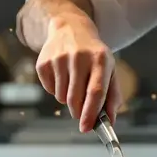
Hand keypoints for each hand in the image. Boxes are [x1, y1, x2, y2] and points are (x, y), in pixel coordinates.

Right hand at [35, 15, 122, 131]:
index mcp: (100, 59)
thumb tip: (110, 120)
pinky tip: (62, 74)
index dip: (91, 113)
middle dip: (78, 112)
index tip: (86, 128)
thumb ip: (112, 96)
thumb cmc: (94, 54)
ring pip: (61, 97)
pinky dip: (56, 89)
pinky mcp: (43, 62)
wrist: (70, 28)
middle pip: (76, 98)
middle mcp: (79, 57)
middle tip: (81, 111)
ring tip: (73, 82)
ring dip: (67, 99)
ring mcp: (59, 58)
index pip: (95, 92)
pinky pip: (49, 89)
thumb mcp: (109, 69)